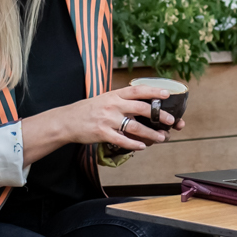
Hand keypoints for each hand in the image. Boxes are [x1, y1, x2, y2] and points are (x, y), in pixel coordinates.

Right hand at [20, 83, 185, 162]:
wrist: (67, 120)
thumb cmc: (88, 110)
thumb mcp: (104, 99)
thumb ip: (121, 100)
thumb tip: (142, 104)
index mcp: (114, 94)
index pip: (137, 90)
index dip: (154, 91)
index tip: (167, 94)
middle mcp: (112, 105)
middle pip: (141, 108)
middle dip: (158, 115)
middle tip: (170, 120)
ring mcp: (107, 119)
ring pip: (134, 127)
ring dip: (150, 134)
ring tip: (161, 138)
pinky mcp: (102, 133)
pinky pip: (122, 140)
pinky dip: (134, 144)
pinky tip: (142, 146)